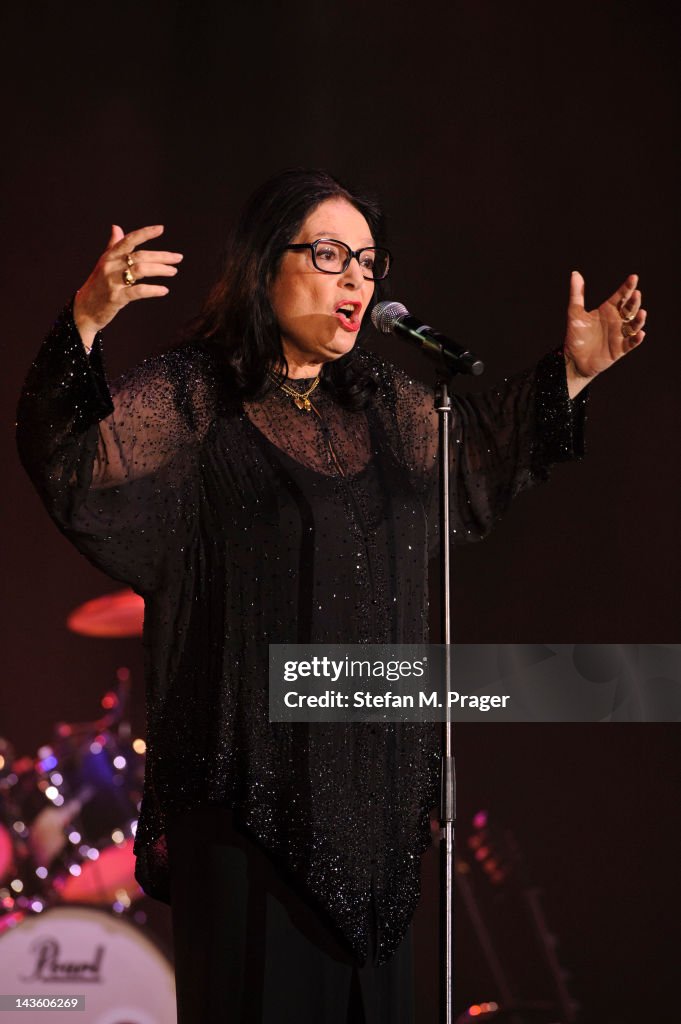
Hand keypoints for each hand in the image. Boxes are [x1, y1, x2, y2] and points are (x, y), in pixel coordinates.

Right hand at [73, 224, 183, 349]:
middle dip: (162, 256)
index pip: (128, 240)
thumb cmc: (97, 285)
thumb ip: (112, 245)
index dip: (145, 233)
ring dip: (160, 269)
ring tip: (173, 271)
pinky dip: (153, 290)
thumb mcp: (104, 263)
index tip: (161, 228)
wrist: (84, 310)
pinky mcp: (116, 298)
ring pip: (141, 270)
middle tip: (178, 258)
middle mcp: (110, 266)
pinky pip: (138, 291)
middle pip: (140, 256)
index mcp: (109, 256)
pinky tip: (164, 290)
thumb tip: (116, 227)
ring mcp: (113, 282)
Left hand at [564, 271, 646, 397]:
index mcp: (608, 310)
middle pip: (630, 309)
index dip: (627, 287)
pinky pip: (631, 343)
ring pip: (634, 325)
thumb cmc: (575, 335)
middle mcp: (617, 320)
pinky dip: (636, 339)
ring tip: (642, 313)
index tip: (633, 278)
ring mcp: (620, 334)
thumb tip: (575, 273)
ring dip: (639, 319)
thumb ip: (577, 294)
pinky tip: (640, 333)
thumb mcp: (575, 313)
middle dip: (634, 302)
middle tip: (636, 294)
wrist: (573, 359)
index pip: (621, 296)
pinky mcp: (620, 349)